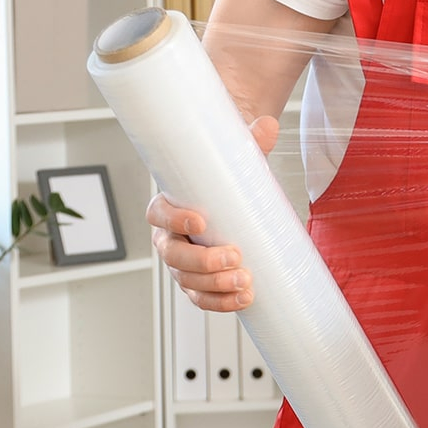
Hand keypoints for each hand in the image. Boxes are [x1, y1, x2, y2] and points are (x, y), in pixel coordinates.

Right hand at [146, 116, 278, 310]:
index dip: (175, 220)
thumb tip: (268, 125)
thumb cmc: (222, 181)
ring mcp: (182, 263)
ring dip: (214, 285)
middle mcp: (168, 238)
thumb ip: (249, 143)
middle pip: (172, 255)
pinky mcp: (198, 281)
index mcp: (168, 206)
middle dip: (202, 260)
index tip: (200, 221)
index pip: (159, 214)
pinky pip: (201, 297)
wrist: (227, 200)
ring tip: (243, 281)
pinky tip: (243, 299)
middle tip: (233, 256)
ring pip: (187, 280)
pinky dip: (220, 302)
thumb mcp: (233, 161)